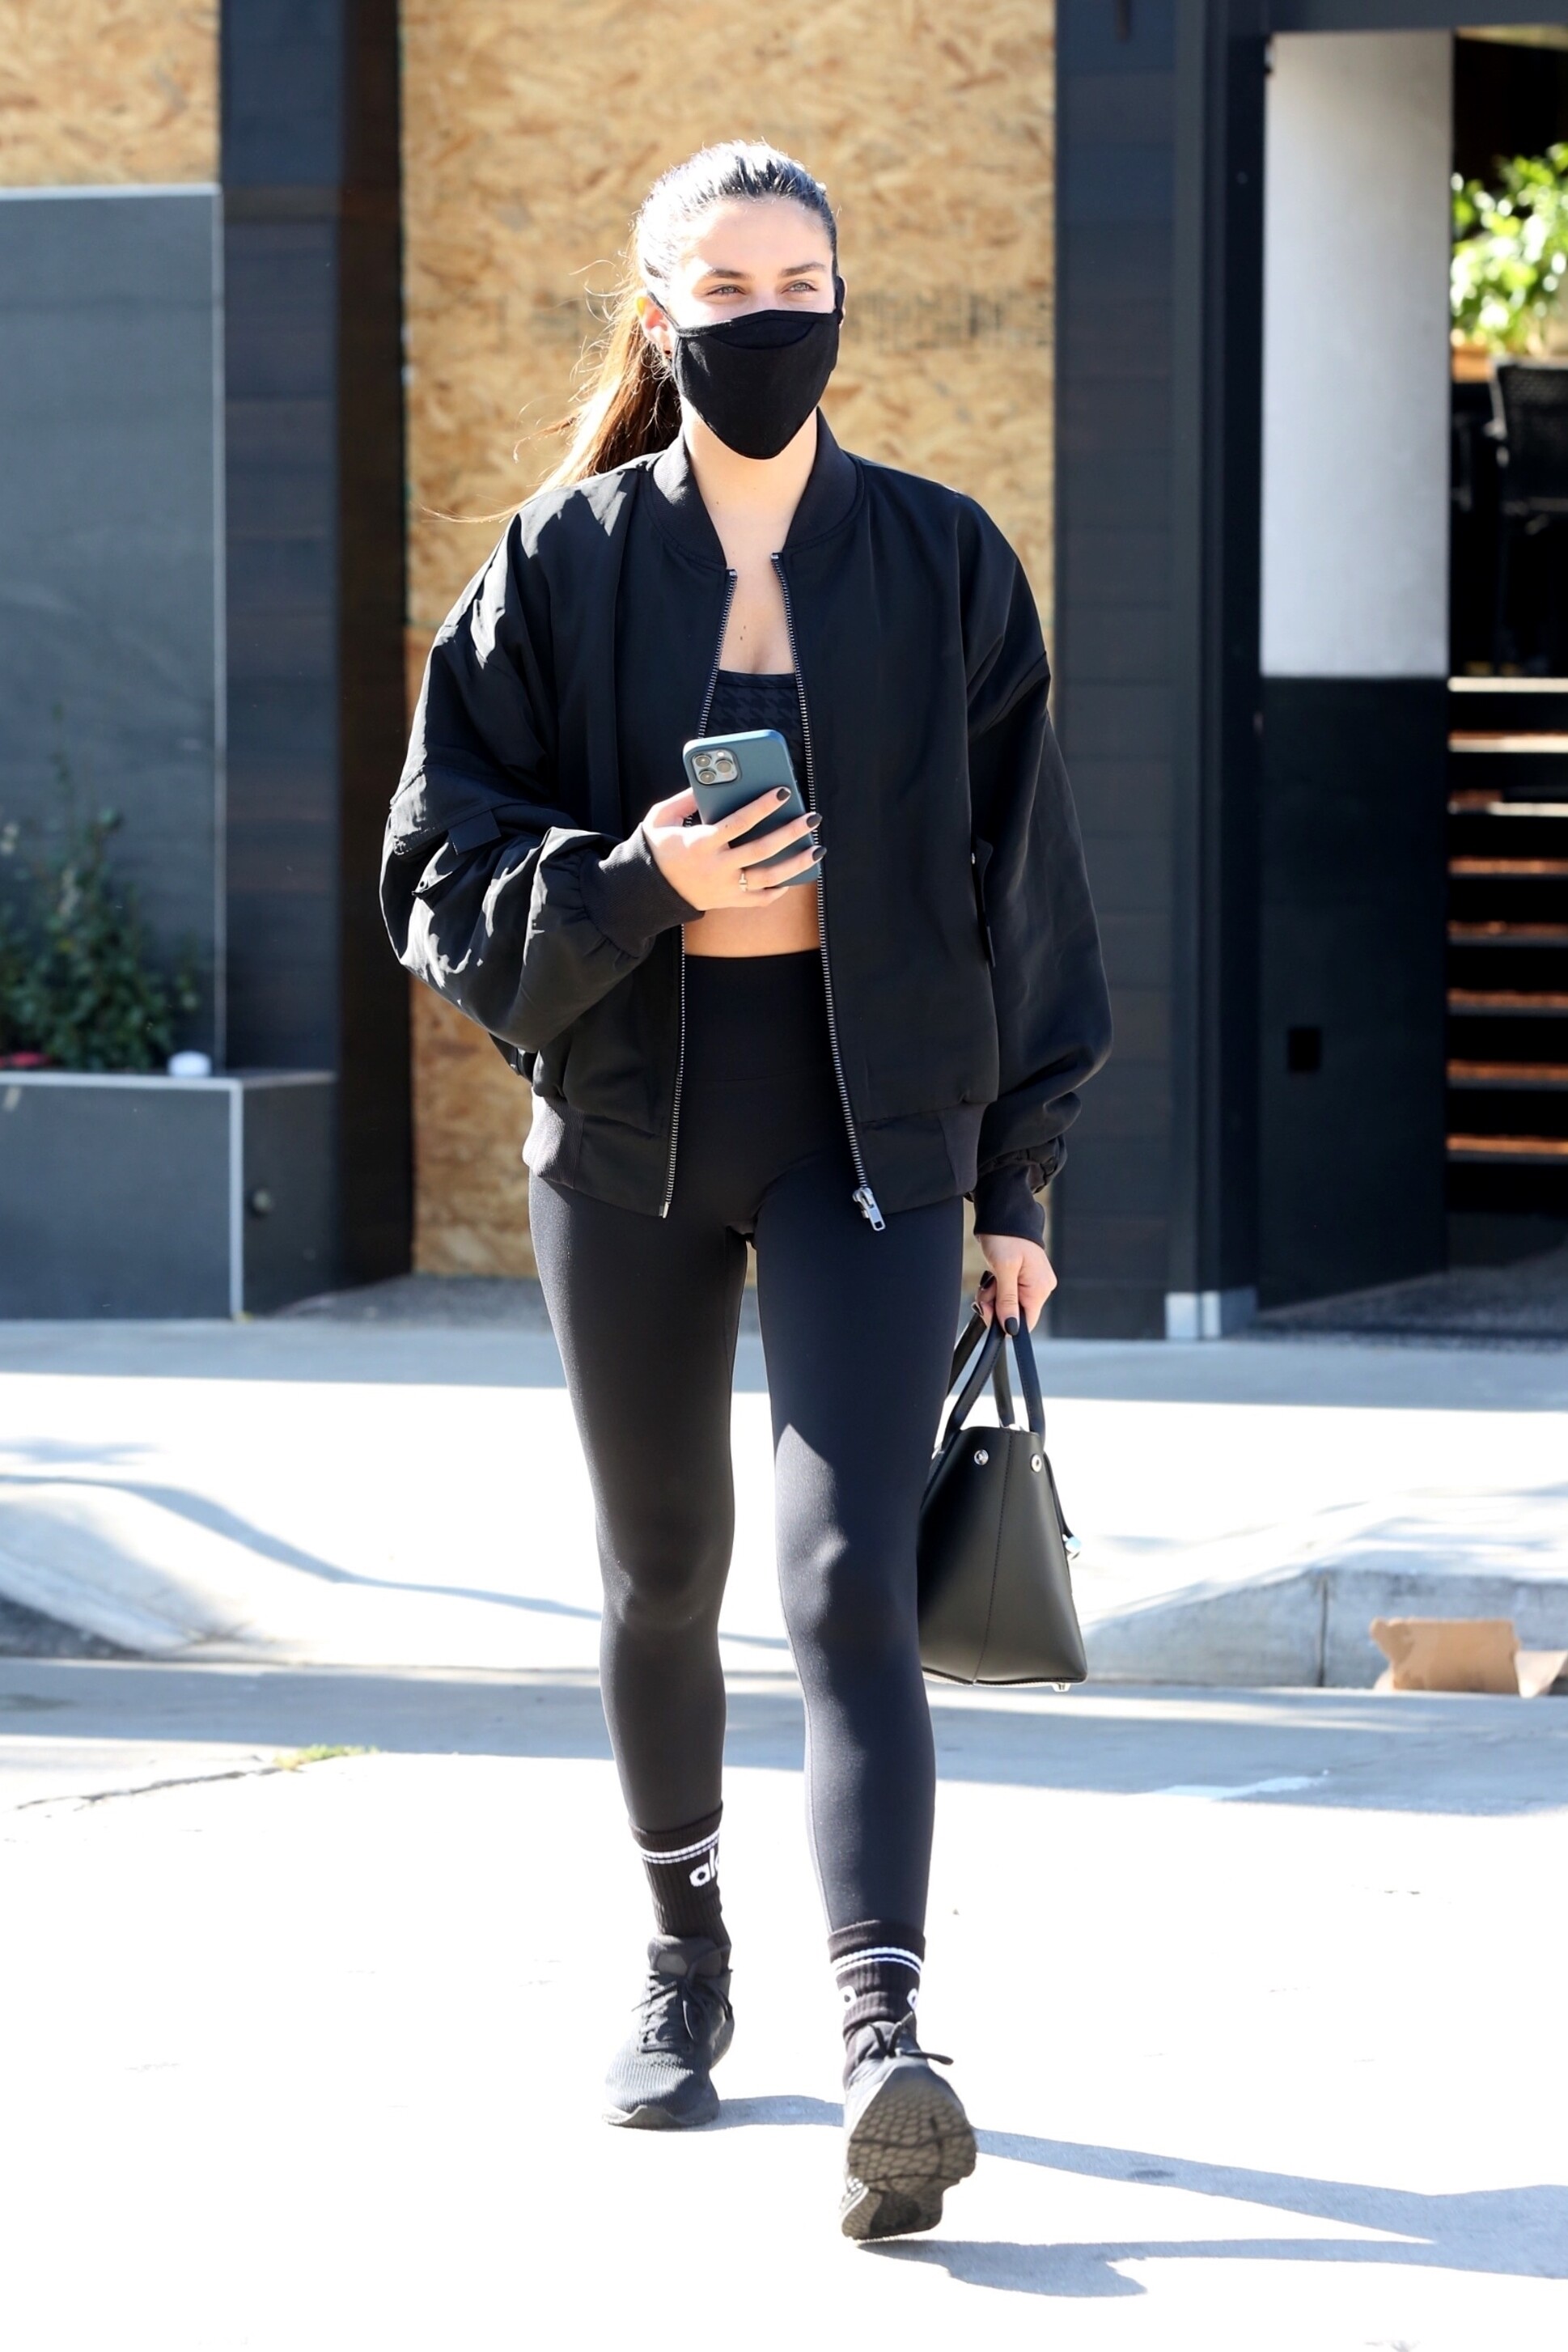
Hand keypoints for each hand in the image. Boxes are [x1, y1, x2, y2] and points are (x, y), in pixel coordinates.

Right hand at [643, 786, 821, 910]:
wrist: (648, 891)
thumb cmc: (657, 848)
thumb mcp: (661, 818)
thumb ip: (684, 798)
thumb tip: (712, 780)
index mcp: (700, 843)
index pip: (738, 823)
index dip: (762, 807)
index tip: (783, 792)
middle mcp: (717, 867)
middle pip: (761, 849)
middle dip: (790, 832)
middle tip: (811, 817)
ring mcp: (726, 887)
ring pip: (769, 878)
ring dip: (796, 863)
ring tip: (817, 849)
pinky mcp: (729, 901)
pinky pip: (760, 899)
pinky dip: (779, 891)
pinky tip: (794, 877)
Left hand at [975, 1235, 1056, 1332]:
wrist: (1004, 1213)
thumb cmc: (1005, 1236)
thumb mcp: (1004, 1269)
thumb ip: (1008, 1300)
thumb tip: (1012, 1327)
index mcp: (1040, 1288)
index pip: (1026, 1322)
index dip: (1006, 1323)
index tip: (988, 1310)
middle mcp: (1040, 1287)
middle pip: (1015, 1314)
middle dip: (995, 1306)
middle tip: (985, 1291)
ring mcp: (1032, 1282)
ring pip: (1009, 1304)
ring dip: (993, 1297)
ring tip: (988, 1280)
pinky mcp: (1023, 1277)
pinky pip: (1009, 1293)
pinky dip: (997, 1289)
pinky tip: (992, 1278)